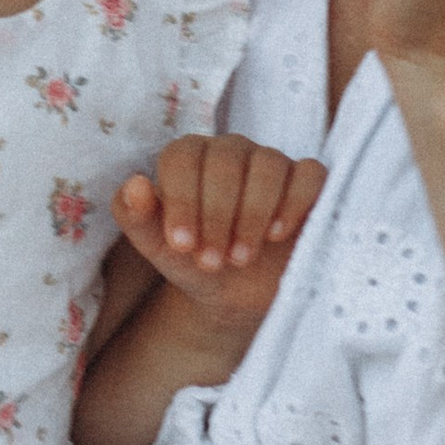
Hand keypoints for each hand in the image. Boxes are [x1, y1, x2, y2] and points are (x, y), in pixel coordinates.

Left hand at [113, 135, 327, 345]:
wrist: (236, 293)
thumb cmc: (194, 261)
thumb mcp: (159, 249)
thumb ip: (136, 217)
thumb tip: (134, 185)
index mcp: (189, 158)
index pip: (183, 157)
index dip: (182, 200)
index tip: (182, 246)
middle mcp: (230, 150)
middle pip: (226, 159)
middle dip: (217, 215)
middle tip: (212, 261)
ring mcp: (271, 162)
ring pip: (268, 164)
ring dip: (253, 214)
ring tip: (241, 258)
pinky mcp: (306, 182)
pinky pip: (310, 174)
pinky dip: (296, 201)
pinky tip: (277, 234)